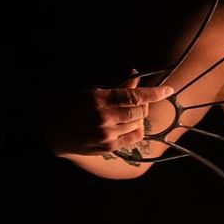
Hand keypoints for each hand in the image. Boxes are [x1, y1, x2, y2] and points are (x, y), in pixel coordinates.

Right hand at [42, 74, 174, 156]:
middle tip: (138, 102)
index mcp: (99, 98)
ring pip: (138, 124)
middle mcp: (104, 117)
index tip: (169, 90)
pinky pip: (134, 137)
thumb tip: (137, 76)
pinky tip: (129, 125)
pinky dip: (137, 129)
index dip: (154, 93)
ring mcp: (107, 134)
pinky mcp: (108, 147)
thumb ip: (118, 87)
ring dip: (139, 117)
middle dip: (143, 105)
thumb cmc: (74, 107)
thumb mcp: (93, 92)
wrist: (55, 132)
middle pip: (139, 111)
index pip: (134, 96)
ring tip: (128, 113)